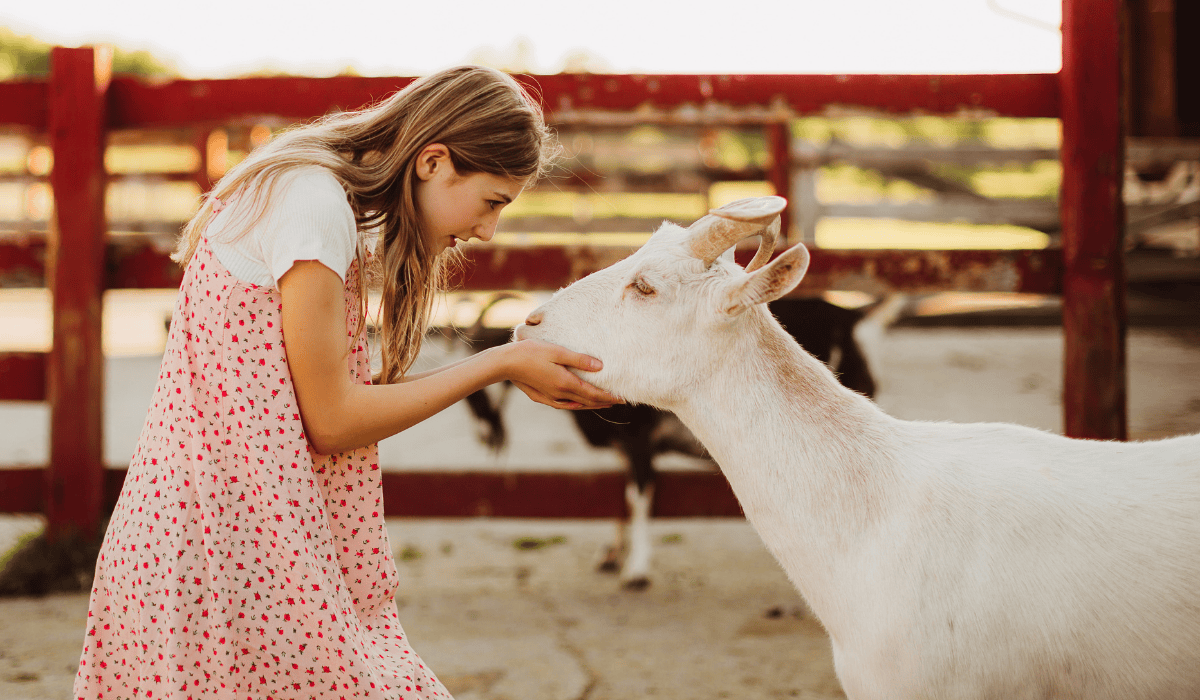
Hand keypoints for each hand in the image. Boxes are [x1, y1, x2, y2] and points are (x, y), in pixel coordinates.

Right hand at [495, 339, 623, 409]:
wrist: (506, 363)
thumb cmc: (531, 352)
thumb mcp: (557, 351)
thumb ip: (579, 359)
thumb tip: (600, 366)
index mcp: (566, 383)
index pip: (593, 394)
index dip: (609, 397)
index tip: (623, 398)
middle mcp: (560, 394)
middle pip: (587, 401)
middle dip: (604, 401)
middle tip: (620, 401)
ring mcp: (550, 397)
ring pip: (576, 404)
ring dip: (591, 404)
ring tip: (603, 403)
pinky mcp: (542, 397)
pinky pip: (563, 405)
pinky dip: (575, 405)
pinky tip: (577, 404)